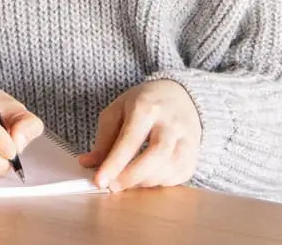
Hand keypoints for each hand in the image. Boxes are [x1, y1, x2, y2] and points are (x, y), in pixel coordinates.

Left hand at [79, 80, 200, 191]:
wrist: (180, 95)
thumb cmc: (145, 103)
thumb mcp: (118, 110)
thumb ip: (103, 138)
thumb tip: (87, 163)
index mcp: (146, 107)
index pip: (130, 139)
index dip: (114, 163)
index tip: (99, 181)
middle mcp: (170, 122)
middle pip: (156, 154)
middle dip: (132, 176)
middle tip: (114, 186)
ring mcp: (187, 138)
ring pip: (170, 167)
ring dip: (145, 181)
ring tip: (128, 181)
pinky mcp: (194, 153)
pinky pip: (179, 175)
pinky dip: (161, 183)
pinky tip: (147, 178)